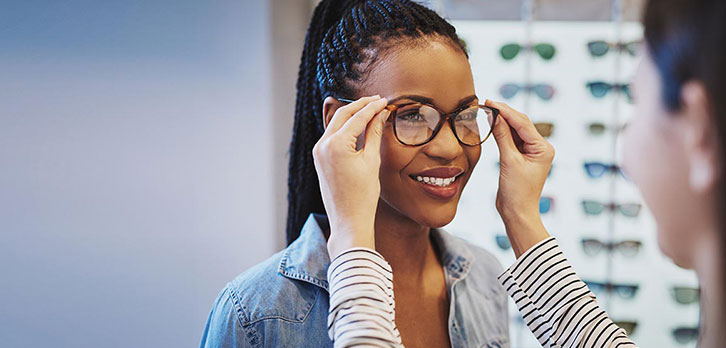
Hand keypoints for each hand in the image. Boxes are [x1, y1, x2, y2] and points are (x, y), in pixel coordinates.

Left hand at [312, 95, 389, 258]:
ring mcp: (318, 152)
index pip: (357, 117)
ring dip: (352, 115)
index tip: (385, 101)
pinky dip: (345, 128)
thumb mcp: (372, 161)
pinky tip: (358, 126)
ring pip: (335, 124)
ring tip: (370, 110)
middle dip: (360, 106)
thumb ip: (374, 133)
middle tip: (378, 101)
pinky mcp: (319, 159)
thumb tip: (380, 115)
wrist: (348, 221)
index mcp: (335, 144)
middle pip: (342, 115)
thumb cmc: (363, 195)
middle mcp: (322, 145)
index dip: (373, 107)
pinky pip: (332, 136)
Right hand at [487, 100, 553, 256]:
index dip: (505, 111)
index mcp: (543, 148)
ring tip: (487, 110)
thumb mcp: (509, 161)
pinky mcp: (521, 158)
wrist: (517, 213)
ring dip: (502, 121)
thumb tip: (494, 116)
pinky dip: (501, 132)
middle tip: (486, 103)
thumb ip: (502, 137)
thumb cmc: (517, 192)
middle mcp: (540, 148)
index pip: (522, 123)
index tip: (490, 102)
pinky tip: (491, 124)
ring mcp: (531, 152)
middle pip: (521, 124)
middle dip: (504, 113)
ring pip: (515, 130)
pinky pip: (511, 140)